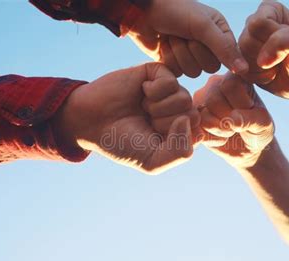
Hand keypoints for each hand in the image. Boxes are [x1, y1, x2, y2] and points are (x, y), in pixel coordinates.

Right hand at [54, 63, 199, 174]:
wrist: (90, 121)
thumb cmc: (122, 143)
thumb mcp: (153, 161)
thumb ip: (180, 151)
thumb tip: (188, 119)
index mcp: (181, 132)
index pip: (198, 133)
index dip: (174, 139)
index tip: (154, 140)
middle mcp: (179, 110)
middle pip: (193, 115)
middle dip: (165, 123)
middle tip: (146, 121)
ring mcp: (170, 91)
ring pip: (184, 98)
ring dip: (158, 108)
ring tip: (142, 108)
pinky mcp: (159, 73)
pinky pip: (171, 81)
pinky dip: (153, 91)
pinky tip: (141, 92)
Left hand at [127, 0, 248, 77]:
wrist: (143, 12)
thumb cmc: (175, 11)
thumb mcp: (202, 26)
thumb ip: (224, 48)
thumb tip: (245, 70)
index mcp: (220, 32)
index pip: (226, 57)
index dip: (209, 49)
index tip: (197, 35)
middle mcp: (208, 45)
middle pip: (208, 67)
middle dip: (192, 51)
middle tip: (182, 34)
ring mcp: (191, 55)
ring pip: (191, 72)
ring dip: (178, 53)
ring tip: (171, 37)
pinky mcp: (175, 63)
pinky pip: (177, 73)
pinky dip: (168, 58)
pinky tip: (163, 44)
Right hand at [194, 73, 273, 168]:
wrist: (248, 148)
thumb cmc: (258, 130)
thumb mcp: (263, 124)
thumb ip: (251, 119)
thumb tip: (230, 121)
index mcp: (234, 77)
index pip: (230, 85)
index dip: (241, 104)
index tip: (251, 112)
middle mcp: (214, 85)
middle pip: (213, 99)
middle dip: (228, 119)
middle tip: (239, 126)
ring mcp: (200, 101)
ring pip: (203, 115)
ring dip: (221, 130)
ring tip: (230, 131)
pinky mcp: (193, 118)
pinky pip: (196, 129)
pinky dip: (212, 139)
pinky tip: (221, 138)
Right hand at [238, 0, 288, 99]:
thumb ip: (286, 40)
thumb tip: (261, 60)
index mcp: (270, 9)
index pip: (258, 23)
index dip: (273, 39)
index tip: (288, 44)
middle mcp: (254, 23)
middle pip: (247, 41)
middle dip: (267, 55)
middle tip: (283, 57)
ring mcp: (245, 43)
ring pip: (241, 58)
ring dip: (263, 68)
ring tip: (277, 66)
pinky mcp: (241, 62)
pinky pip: (241, 72)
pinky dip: (258, 77)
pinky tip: (269, 74)